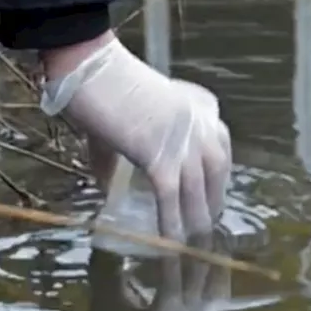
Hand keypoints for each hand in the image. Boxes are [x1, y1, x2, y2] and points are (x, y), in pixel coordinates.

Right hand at [42, 38, 232, 241]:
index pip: (220, 151)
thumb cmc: (101, 85)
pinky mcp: (159, 155)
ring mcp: (183, 140)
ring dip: (194, 221)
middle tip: (203, 228)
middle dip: (211, 204)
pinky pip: (169, 198)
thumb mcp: (126, 117)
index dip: (216, 181)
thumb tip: (110, 188)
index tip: (210, 199)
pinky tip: (168, 242)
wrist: (89, 66)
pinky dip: (169, 222)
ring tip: (189, 244)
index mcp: (200, 107)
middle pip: (216, 175)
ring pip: (197, 192)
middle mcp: (201, 123)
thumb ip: (122, 153)